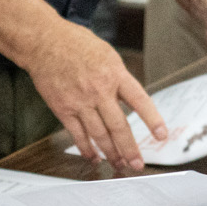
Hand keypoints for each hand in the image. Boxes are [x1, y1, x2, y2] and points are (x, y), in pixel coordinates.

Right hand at [24, 18, 166, 172]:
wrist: (44, 41)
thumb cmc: (76, 44)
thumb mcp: (108, 55)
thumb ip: (120, 79)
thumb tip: (133, 101)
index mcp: (115, 74)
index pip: (139, 100)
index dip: (152, 119)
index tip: (162, 135)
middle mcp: (99, 90)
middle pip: (118, 126)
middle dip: (129, 149)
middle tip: (137, 164)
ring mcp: (80, 101)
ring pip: (99, 134)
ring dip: (110, 153)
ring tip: (119, 164)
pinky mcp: (63, 109)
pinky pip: (77, 134)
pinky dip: (86, 148)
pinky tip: (93, 157)